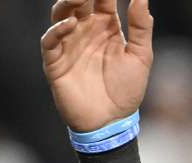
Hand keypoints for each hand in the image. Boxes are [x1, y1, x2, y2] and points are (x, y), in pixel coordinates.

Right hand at [40, 0, 153, 131]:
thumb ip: (141, 27)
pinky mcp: (55, 62)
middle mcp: (85, 32)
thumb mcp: (141, 57)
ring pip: (61, 15)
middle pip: (79, 2)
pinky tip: (70, 24)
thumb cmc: (126, 90)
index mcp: (107, 28)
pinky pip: (50, 40)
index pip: (103, 0)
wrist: (111, 122)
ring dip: (67, 4)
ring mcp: (69, 45)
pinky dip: (57, 30)